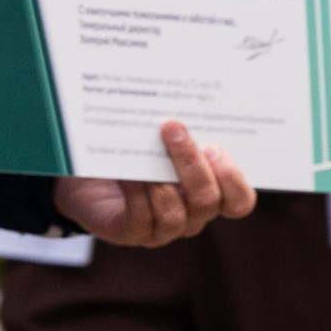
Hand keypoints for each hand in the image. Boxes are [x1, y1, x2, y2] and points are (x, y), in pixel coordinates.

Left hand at [51, 120, 255, 245]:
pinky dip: (136, 191)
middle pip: (208, 202)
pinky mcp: (131, 233)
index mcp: (211, 193)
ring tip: (149, 145)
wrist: (91, 174)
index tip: (215, 146)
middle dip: (192, 164)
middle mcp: (192, 216)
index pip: (239, 201)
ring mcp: (162, 229)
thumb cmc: (139, 151)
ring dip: (162, 178)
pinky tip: (127, 170)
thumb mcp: (166, 140)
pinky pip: (140, 218)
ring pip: (176, 215)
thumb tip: (189, 98)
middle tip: (175, 129)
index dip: (233, 179)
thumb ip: (186, 130)